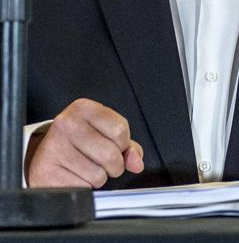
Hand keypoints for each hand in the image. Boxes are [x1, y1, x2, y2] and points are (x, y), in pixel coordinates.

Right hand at [26, 98, 144, 187]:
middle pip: (111, 154)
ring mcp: (54, 147)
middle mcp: (66, 124)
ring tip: (85, 168)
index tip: (113, 145)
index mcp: (83, 108)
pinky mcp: (45, 171)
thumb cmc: (79, 144)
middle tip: (101, 162)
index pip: (120, 129)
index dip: (122, 144)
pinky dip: (83, 187)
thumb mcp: (105, 134)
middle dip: (114, 166)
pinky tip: (73, 176)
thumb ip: (127, 147)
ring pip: (98, 174)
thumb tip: (136, 163)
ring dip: (98, 178)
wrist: (45, 155)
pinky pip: (82, 187)